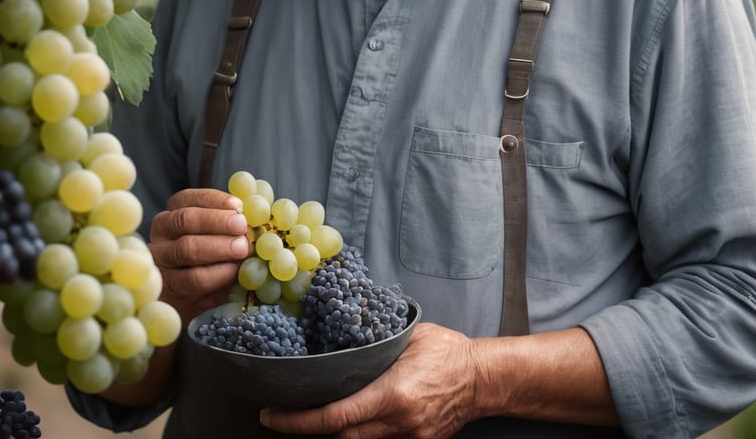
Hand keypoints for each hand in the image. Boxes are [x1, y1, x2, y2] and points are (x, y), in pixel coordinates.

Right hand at [148, 188, 249, 325]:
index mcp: (173, 214)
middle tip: (242, 226)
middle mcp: (162, 235)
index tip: (238, 206)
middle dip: (217, 221)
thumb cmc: (207, 261)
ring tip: (242, 249)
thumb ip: (231, 225)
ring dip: (219, 247)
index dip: (214, 200)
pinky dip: (216, 274)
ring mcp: (160, 262)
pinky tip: (234, 271)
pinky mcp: (167, 288)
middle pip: (186, 220)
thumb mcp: (216, 238)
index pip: (187, 198)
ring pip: (187, 248)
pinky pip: (191, 279)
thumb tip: (257, 215)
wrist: (189, 302)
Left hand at [260, 322, 478, 438]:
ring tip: (305, 414)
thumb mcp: (408, 336)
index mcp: (394, 394)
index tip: (272, 414)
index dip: (298, 421)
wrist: (484, 380)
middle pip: (340, 438)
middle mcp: (398, 423)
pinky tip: (344, 419)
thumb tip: (341, 327)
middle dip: (305, 430)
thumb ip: (374, 341)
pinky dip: (355, 432)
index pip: (336, 416)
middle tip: (279, 415)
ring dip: (330, 431)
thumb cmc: (448, 350)